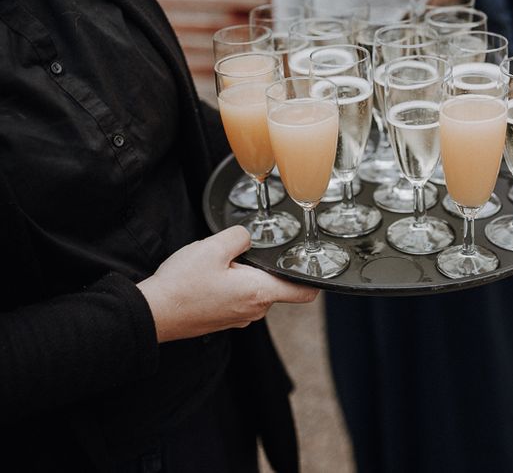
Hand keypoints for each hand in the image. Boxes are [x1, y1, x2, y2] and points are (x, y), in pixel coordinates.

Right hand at [138, 226, 318, 342]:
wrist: (153, 313)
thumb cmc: (182, 285)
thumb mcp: (214, 247)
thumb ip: (241, 237)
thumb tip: (248, 238)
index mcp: (259, 293)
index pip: (304, 292)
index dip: (313, 277)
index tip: (314, 265)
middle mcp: (254, 310)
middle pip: (275, 285)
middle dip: (262, 267)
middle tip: (236, 255)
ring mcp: (238, 319)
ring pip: (254, 290)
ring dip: (242, 276)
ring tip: (215, 267)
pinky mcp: (223, 320)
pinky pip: (237, 298)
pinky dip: (229, 286)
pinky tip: (207, 278)